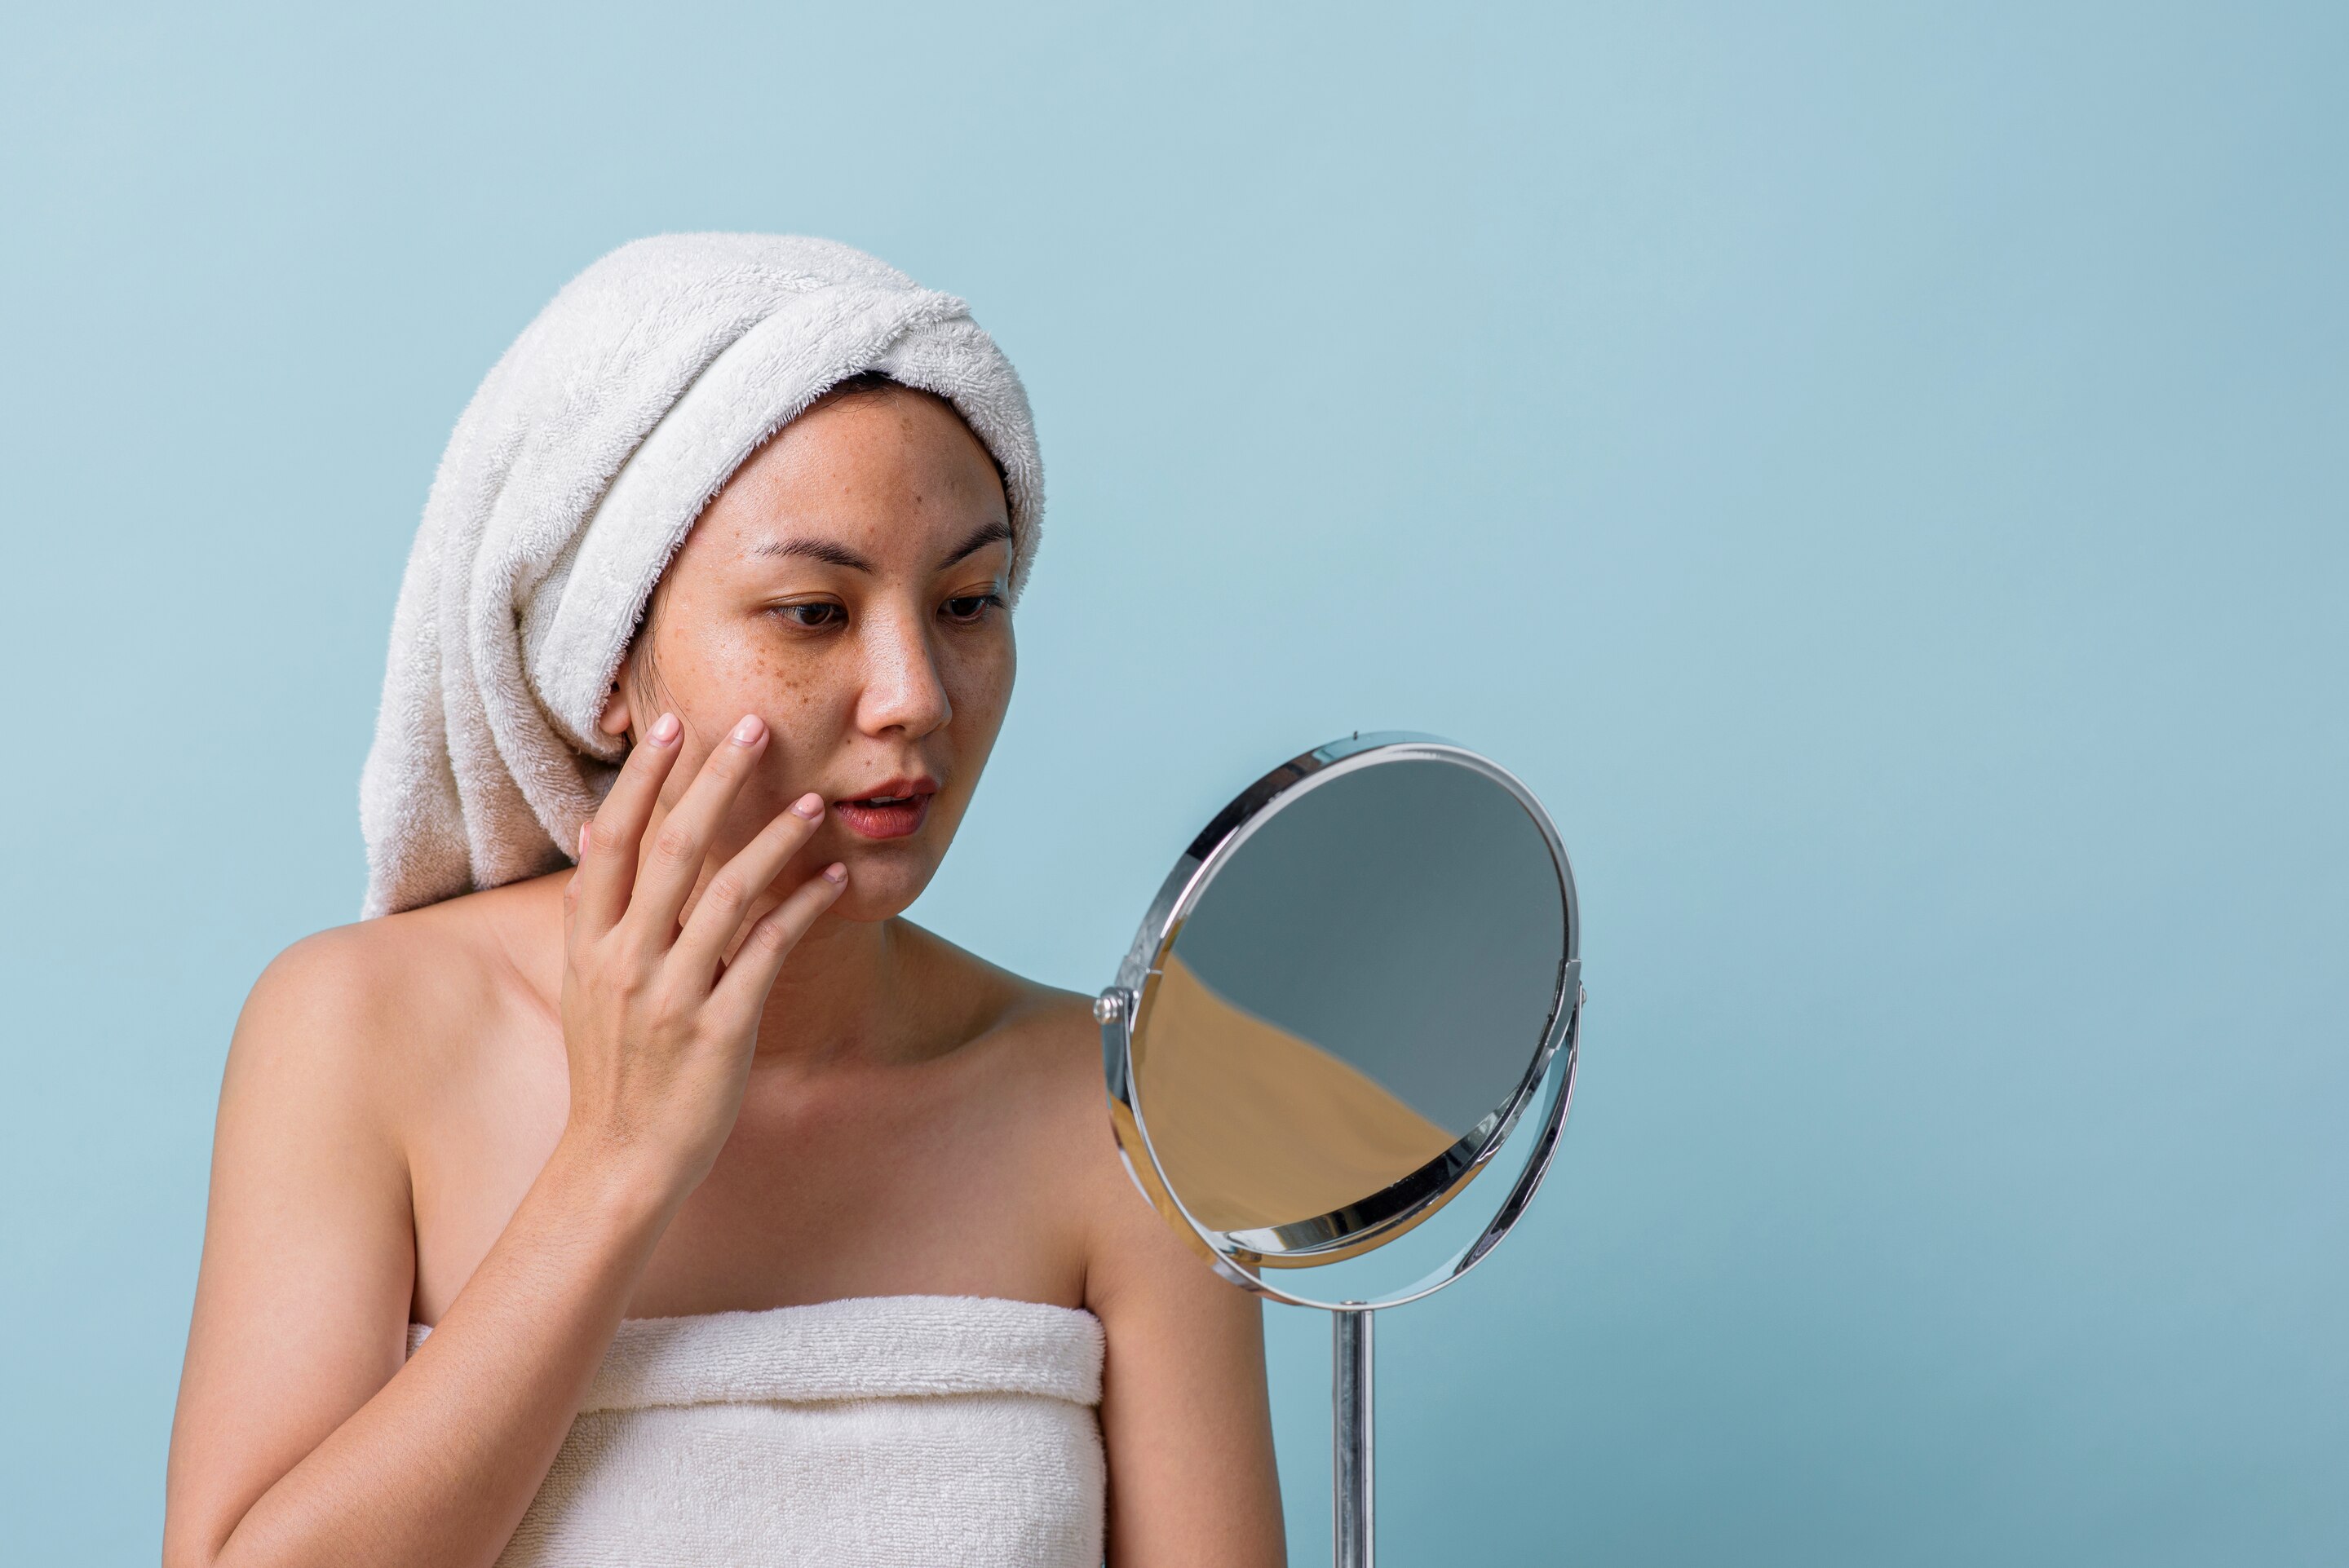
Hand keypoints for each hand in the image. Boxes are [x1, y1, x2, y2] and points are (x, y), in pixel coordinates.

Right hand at [557, 711, 844, 1199]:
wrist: (619, 1159)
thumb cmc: (611, 1066)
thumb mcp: (583, 984)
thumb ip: (592, 909)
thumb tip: (590, 831)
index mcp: (589, 944)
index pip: (613, 840)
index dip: (643, 781)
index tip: (672, 726)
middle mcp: (625, 961)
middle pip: (674, 848)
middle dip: (716, 781)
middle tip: (755, 726)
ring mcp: (672, 995)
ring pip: (730, 893)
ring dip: (776, 839)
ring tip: (813, 801)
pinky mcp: (718, 1029)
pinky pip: (769, 951)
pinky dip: (804, 908)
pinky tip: (834, 878)